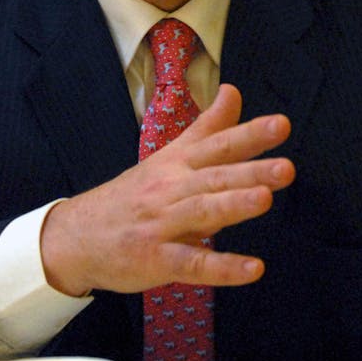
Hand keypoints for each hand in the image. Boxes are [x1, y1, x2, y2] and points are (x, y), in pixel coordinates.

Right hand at [41, 84, 294, 297]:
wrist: (76, 236)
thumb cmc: (131, 196)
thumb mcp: (168, 157)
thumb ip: (207, 128)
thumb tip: (233, 91)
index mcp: (177, 164)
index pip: (217, 145)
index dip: (249, 135)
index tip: (281, 125)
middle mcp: (170, 190)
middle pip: (213, 177)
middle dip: (250, 171)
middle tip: (286, 168)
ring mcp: (162, 225)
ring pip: (201, 213)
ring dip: (233, 206)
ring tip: (265, 200)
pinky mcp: (156, 260)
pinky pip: (192, 265)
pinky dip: (223, 267)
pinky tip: (253, 269)